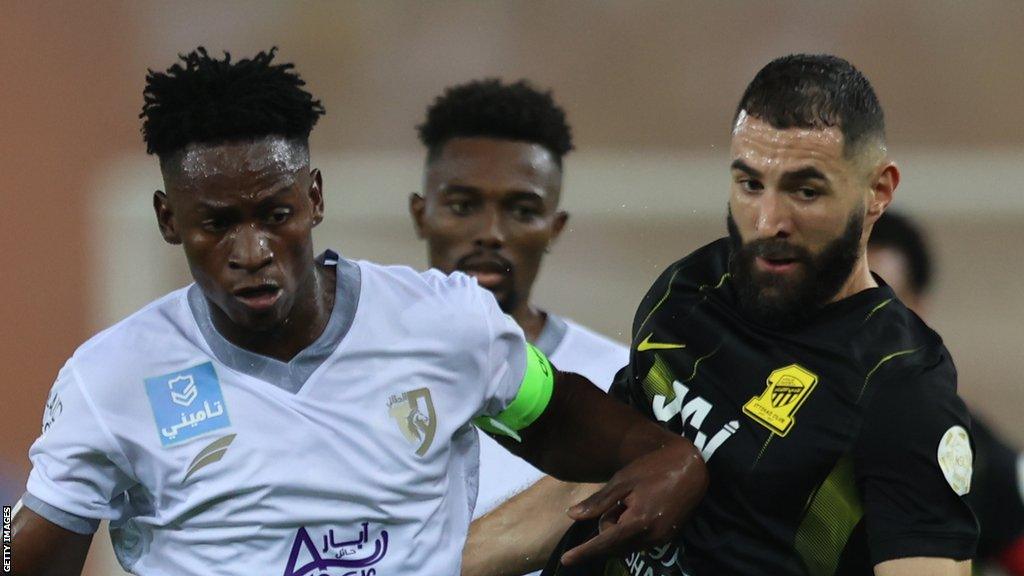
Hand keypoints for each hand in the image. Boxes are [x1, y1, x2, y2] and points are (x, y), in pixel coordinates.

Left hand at [559, 439, 706, 565]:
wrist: (692, 468)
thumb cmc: (654, 468)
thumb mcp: (623, 480)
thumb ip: (599, 502)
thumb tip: (572, 515)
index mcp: (638, 521)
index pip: (605, 542)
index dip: (584, 552)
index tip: (566, 560)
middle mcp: (651, 535)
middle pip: (615, 546)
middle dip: (607, 529)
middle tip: (618, 504)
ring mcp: (662, 538)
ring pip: (627, 545)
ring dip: (620, 530)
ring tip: (631, 503)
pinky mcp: (669, 536)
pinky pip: (641, 542)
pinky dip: (632, 531)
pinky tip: (639, 509)